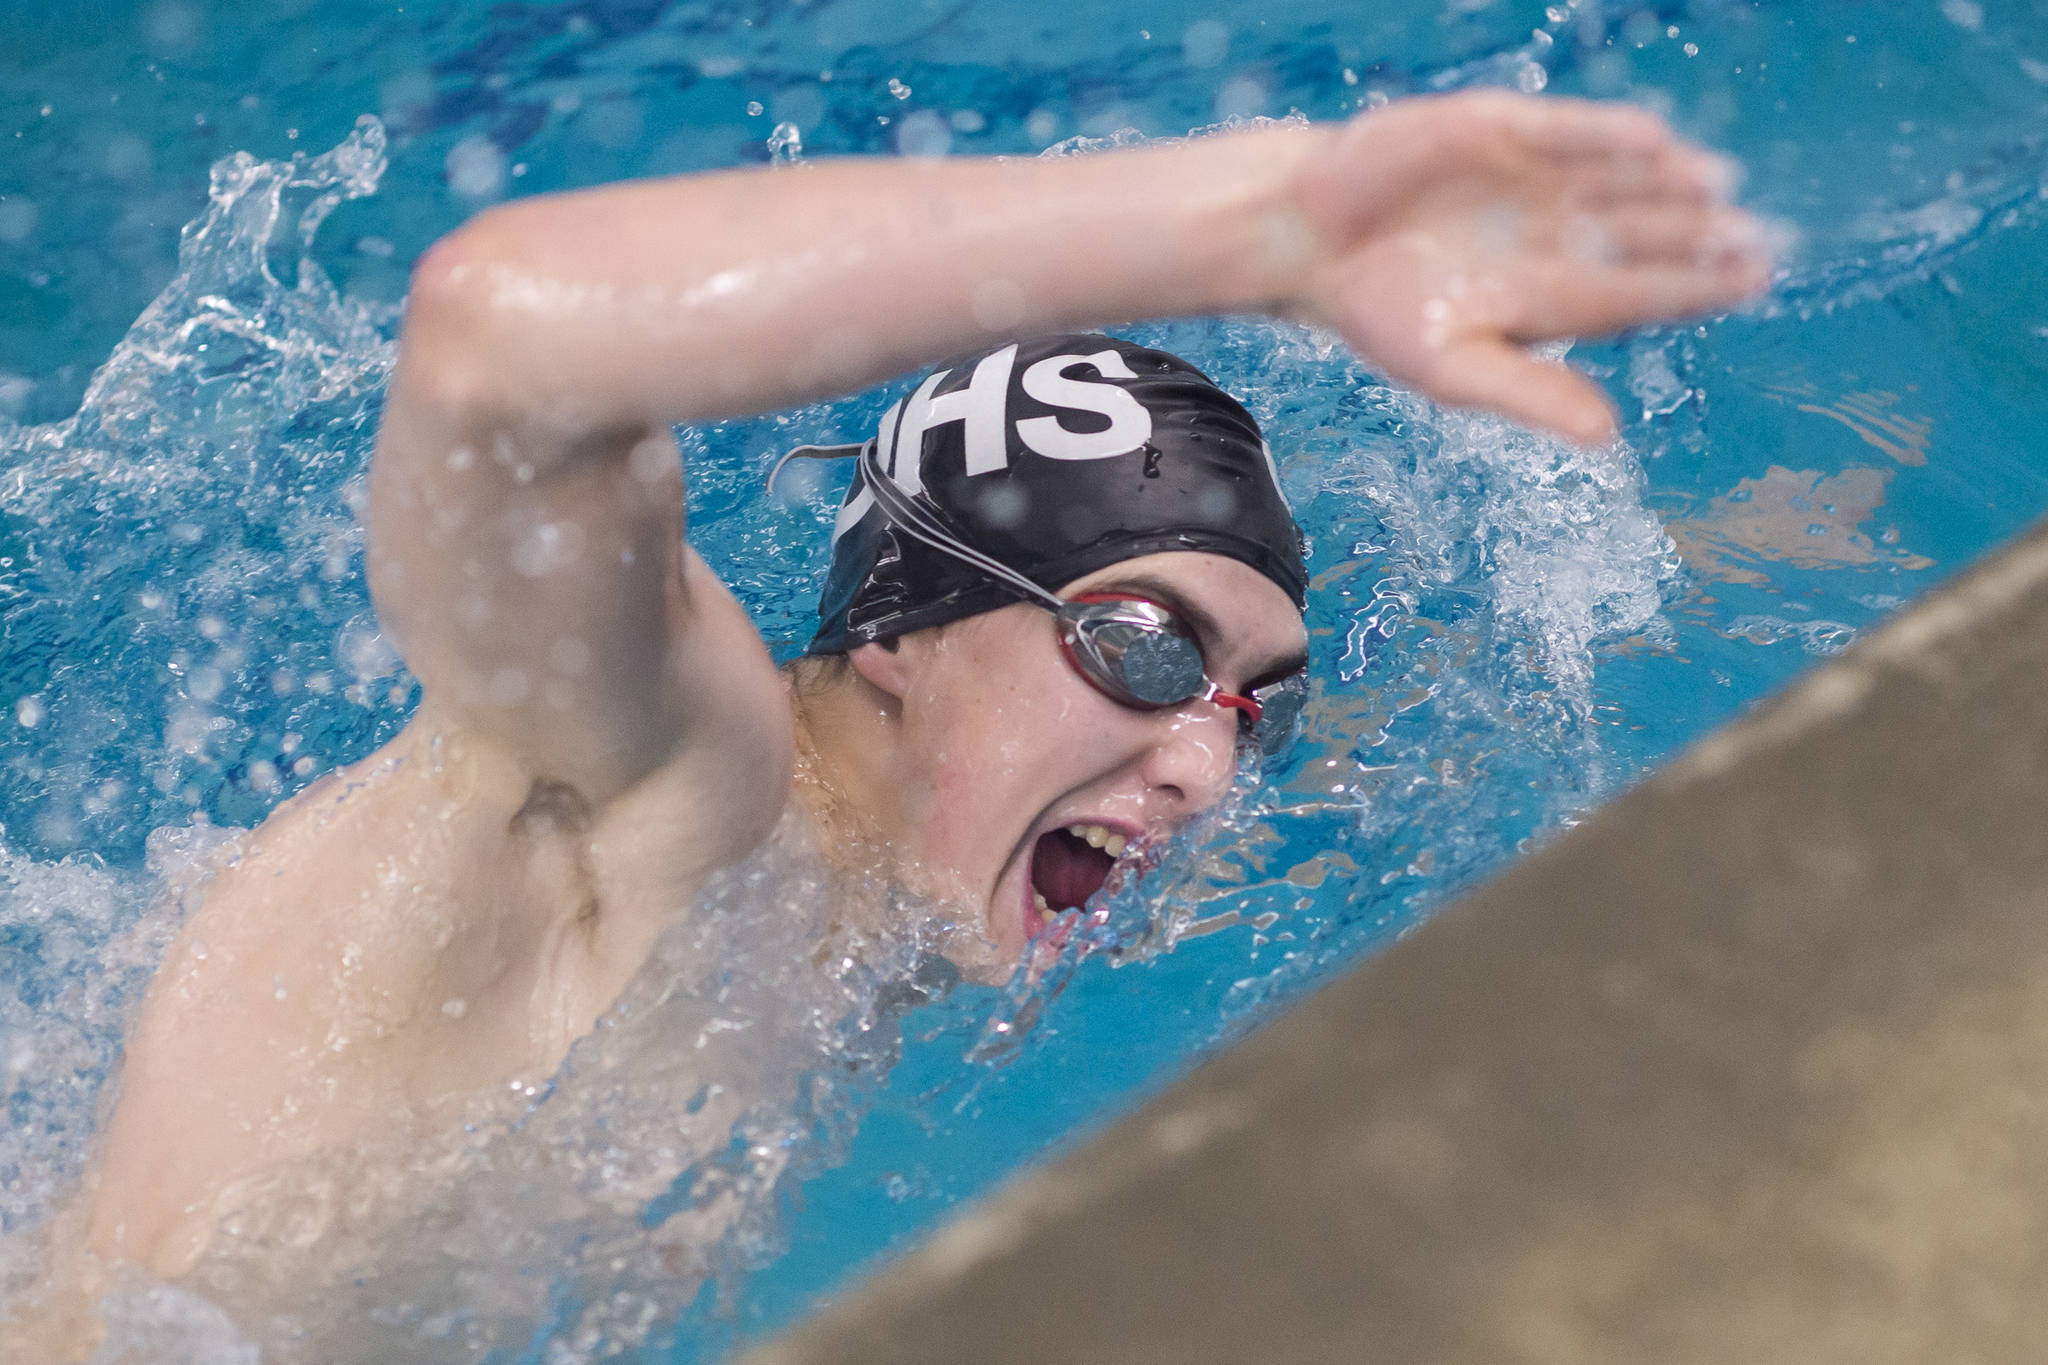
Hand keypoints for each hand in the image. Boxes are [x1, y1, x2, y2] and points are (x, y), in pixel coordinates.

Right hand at [1287, 91, 1770, 445]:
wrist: (1306, 241)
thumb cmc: (1379, 313)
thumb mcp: (1451, 370)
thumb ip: (1531, 394)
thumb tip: (1609, 438)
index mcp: (1554, 297)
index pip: (1643, 292)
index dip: (1698, 286)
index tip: (1753, 281)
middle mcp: (1560, 233)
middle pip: (1647, 233)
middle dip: (1701, 234)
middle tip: (1756, 236)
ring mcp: (1536, 178)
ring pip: (1620, 178)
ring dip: (1669, 181)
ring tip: (1719, 183)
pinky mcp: (1503, 130)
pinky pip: (1566, 129)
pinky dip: (1605, 133)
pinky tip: (1652, 140)